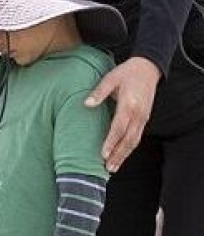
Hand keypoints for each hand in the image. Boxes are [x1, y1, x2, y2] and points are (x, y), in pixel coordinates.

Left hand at [84, 56, 160, 171]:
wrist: (148, 68)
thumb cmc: (126, 73)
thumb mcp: (110, 78)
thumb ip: (99, 92)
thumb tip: (86, 104)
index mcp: (129, 104)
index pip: (119, 127)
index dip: (111, 142)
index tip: (103, 154)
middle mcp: (139, 114)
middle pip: (128, 139)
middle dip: (118, 155)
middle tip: (107, 168)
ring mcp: (144, 117)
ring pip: (134, 141)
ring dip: (124, 155)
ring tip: (113, 167)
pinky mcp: (144, 118)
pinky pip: (137, 137)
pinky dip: (129, 148)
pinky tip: (121, 156)